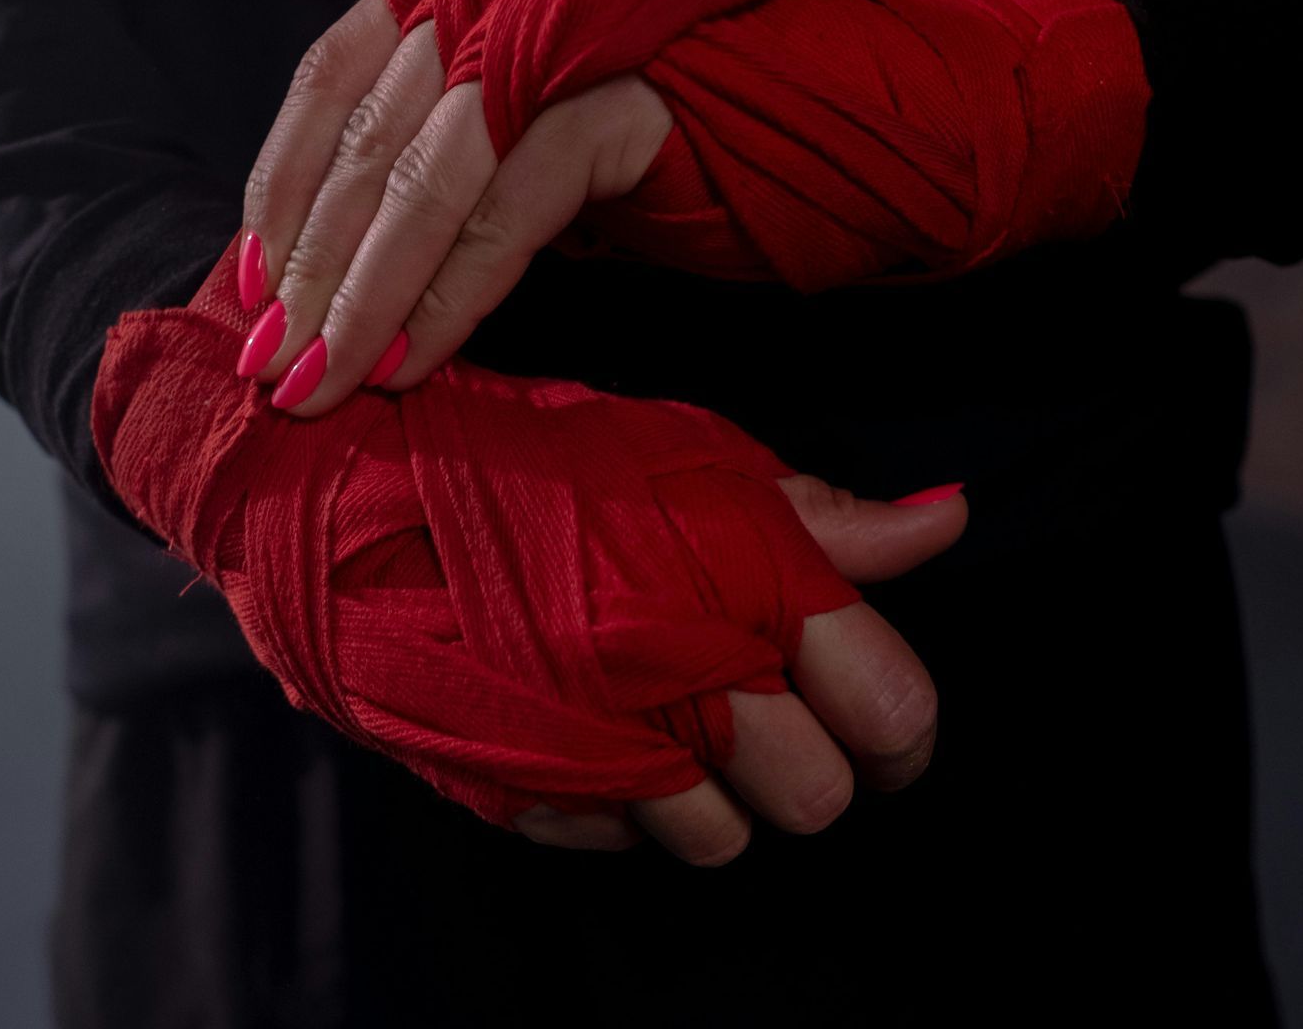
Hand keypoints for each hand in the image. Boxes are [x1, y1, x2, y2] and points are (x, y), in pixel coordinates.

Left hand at [236, 0, 673, 413]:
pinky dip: (447, 298)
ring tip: (322, 377)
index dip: (281, 187)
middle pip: (367, 137)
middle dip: (310, 264)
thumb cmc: (697, 139)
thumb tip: (335, 258)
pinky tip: (409, 362)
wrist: (847, 117)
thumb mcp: (539, 131)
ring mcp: (560, 26)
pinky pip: (503, 213)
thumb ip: (447, 157)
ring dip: (360, 294)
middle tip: (273, 360)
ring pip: (420, 178)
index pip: (336, 78)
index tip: (249, 281)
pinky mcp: (618, 94)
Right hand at [514, 473, 966, 863]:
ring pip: (724, 839)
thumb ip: (824, 515)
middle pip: (817, 795)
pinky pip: (623, 843)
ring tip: (680, 726)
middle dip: (812, 765)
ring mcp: (599, 749)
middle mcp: (679, 677)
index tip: (888, 723)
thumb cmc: (534, 462)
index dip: (904, 726)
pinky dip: (625, 805)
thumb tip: (947, 519)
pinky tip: (603, 735)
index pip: (890, 705)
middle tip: (779, 720)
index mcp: (740, 583)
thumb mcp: (694, 458)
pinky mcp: (527, 794)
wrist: (354, 502)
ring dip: (718, 796)